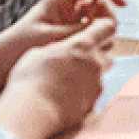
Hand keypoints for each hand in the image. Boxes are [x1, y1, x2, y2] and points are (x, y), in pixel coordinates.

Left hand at [0, 0, 125, 69]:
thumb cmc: (17, 47)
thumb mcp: (53, 37)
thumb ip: (82, 30)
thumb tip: (106, 26)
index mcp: (59, 0)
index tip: (122, 3)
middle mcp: (65, 8)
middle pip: (99, 2)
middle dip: (107, 15)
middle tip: (103, 32)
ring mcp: (67, 23)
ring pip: (97, 20)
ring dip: (101, 31)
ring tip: (89, 46)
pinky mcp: (68, 37)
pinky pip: (89, 35)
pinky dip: (93, 41)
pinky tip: (87, 53)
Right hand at [3, 16, 118, 130]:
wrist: (33, 112)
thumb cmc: (30, 80)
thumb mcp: (36, 53)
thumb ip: (55, 48)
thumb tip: (57, 51)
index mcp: (81, 46)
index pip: (106, 27)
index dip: (102, 27)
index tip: (94, 29)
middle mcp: (94, 63)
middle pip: (107, 53)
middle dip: (96, 54)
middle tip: (75, 59)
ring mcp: (96, 84)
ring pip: (100, 74)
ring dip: (89, 74)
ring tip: (67, 80)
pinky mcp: (93, 102)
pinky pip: (93, 92)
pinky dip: (83, 92)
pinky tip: (65, 96)